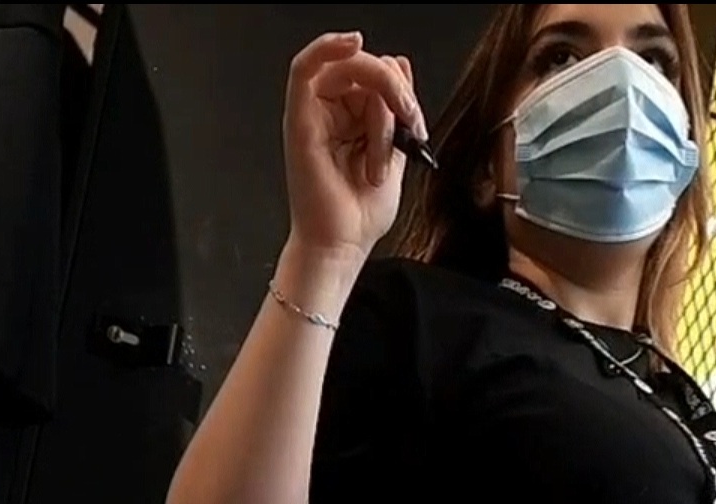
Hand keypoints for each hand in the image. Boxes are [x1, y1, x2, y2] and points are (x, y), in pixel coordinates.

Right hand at [282, 31, 427, 264]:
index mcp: (352, 119)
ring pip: (350, 68)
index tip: (416, 122)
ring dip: (379, 98)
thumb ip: (398, 111)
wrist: (341, 247)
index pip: (377, 75)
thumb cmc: (360, 215)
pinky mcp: (299, 121)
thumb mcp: (395, 154)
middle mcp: (331, 113)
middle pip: (365, 67)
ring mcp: (314, 115)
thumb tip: (400, 66)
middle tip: (409, 123)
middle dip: (395, 90)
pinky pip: (304, 67)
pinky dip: (327, 47)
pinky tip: (352, 43)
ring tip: (382, 148)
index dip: (402, 89)